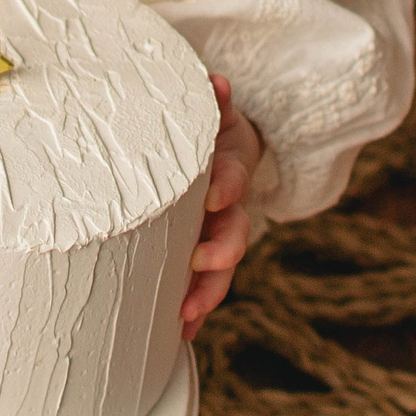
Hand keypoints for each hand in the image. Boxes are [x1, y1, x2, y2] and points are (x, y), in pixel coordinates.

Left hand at [182, 74, 261, 339]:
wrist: (215, 147)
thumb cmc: (202, 128)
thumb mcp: (209, 110)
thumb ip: (213, 98)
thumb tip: (216, 82)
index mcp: (228, 168)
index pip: (234, 177)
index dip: (227, 186)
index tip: (213, 197)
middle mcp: (227, 206)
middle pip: (235, 231)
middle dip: (222, 251)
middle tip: (202, 262)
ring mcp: (217, 233)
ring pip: (222, 267)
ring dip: (208, 292)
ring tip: (186, 315)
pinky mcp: (202, 254)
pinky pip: (202, 285)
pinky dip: (196, 308)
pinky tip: (180, 334)